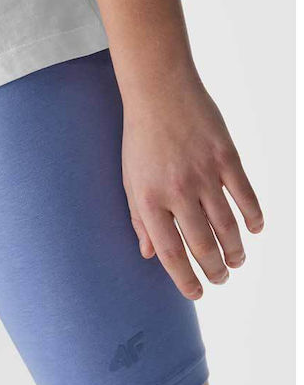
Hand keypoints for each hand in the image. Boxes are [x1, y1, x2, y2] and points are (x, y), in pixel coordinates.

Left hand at [121, 69, 263, 299]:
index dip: (185, 279)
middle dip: (215, 270)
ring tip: (237, 262)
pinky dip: (254, 217)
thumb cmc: (140, 139)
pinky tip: (255, 230)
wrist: (158, 90)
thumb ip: (139, 219)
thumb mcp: (130, 180)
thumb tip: (148, 254)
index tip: (196, 293)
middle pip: (203, 245)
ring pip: (228, 226)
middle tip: (221, 278)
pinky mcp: (227, 157)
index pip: (170, 253)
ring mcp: (205, 174)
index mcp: (149, 200)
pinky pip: (245, 196)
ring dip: (235, 251)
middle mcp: (177, 192)